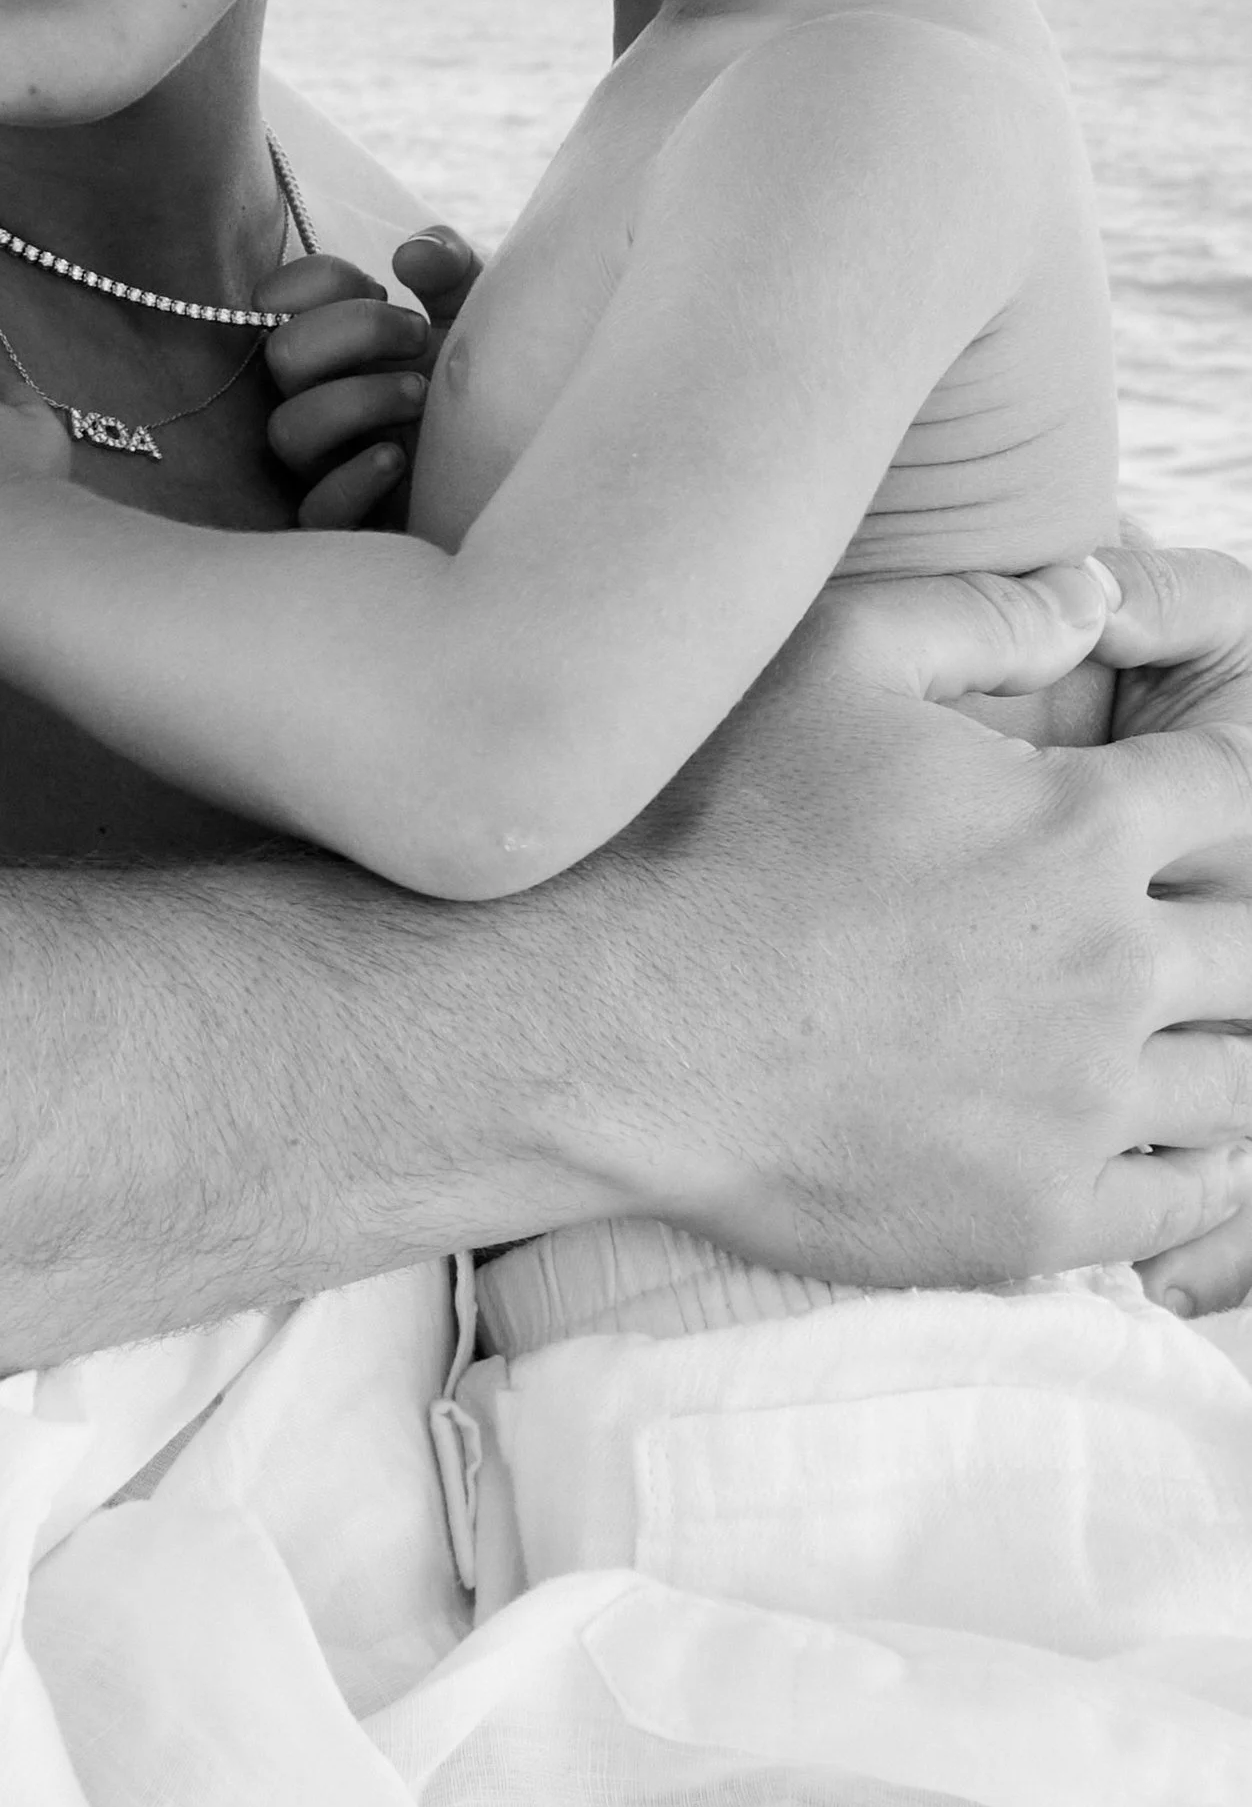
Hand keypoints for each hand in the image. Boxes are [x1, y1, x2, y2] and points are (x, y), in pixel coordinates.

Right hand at [263, 225, 479, 530]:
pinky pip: (316, 510)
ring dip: (356, 400)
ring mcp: (331, 463)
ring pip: (289, 430)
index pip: (274, 299)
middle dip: (353, 331)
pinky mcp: (355, 522)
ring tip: (421, 394)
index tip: (383, 289)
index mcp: (333, 345)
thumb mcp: (482, 312)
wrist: (533, 463)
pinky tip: (399, 458)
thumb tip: (409, 255)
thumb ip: (449, 267)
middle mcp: (319, 398)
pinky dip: (352, 479)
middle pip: (280, 355)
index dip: (320, 281)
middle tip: (417, 335)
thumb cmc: (496, 384)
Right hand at [547, 563, 1251, 1285]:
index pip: (1237, 790)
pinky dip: (1198, 1169)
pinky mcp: (1040, 1216)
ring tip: (1158, 1028)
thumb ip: (977, 614)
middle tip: (1162, 921)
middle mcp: (1110, 966)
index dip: (1220, 782)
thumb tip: (1095, 589)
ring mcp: (1083, 1103)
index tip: (1177, 798)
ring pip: (1237, 1077)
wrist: (616, 1025)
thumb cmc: (709, 830)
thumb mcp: (826, 663)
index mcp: (1079, 826)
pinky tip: (1162, 1140)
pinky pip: (1186, 1202)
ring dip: (1210, 1041)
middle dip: (1220, 921)